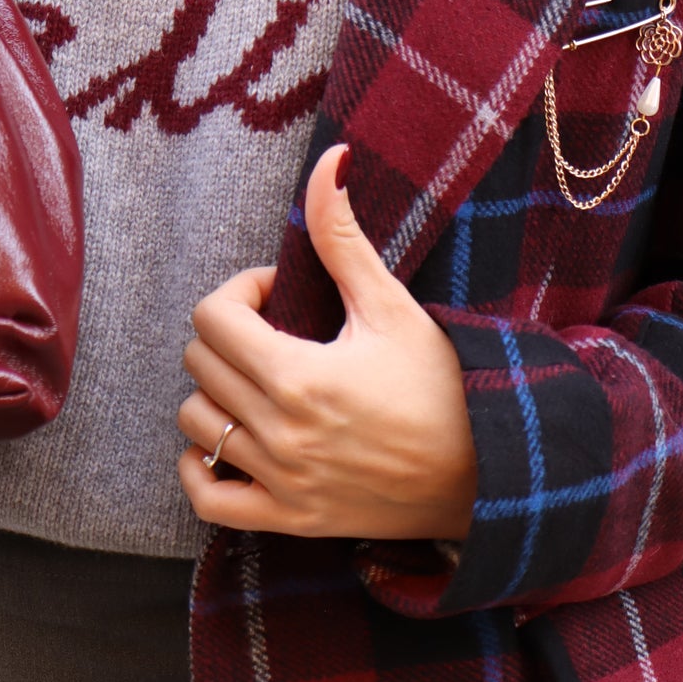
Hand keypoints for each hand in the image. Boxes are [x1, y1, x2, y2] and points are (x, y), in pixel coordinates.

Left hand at [178, 144, 476, 540]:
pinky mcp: (288, 519)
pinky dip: (203, 468)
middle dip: (228, 336)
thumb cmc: (444, 386)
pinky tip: (230, 442)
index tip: (277, 297)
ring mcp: (281, 481)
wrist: (487, 474)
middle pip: (199, 365)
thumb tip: (328, 162)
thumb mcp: (392, 307)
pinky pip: (208, 498)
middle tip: (273, 334)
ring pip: (195, 424)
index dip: (239, 292)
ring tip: (261, 385)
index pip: (212, 317)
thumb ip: (343, 239)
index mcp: (300, 375)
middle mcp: (282, 432)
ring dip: (216, 395)